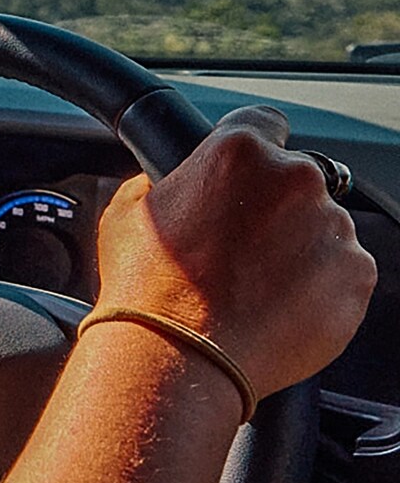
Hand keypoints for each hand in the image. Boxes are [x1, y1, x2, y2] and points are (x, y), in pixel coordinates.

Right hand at [94, 106, 375, 397]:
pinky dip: (320, 288)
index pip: (264, 123)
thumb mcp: (126, 213)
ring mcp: (332, 227)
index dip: (252, 153)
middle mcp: (295, 178)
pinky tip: (278, 309)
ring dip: (299, 249)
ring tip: (256, 289)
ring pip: (323, 228)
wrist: (178, 359)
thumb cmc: (147, 290)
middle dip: (275, 209)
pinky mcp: (356, 275)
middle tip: (240, 251)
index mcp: (238, 150)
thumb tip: (166, 184)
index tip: (246, 178)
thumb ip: (159, 183)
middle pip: (297, 180)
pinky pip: (344, 272)